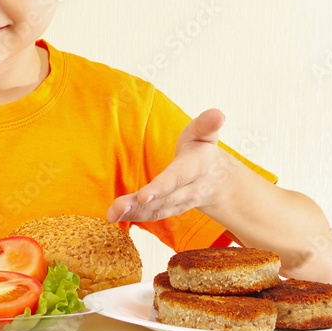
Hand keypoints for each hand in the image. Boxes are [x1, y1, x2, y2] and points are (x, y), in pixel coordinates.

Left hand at [107, 108, 237, 223]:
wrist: (219, 180)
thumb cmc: (203, 149)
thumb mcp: (206, 134)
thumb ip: (207, 124)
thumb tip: (218, 114)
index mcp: (195, 168)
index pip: (176, 179)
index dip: (161, 188)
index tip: (144, 195)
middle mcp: (189, 190)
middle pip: (164, 199)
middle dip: (140, 204)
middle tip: (118, 207)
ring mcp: (181, 203)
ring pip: (157, 210)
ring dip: (134, 213)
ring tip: (112, 214)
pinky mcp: (171, 209)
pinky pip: (154, 215)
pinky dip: (135, 217)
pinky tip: (115, 217)